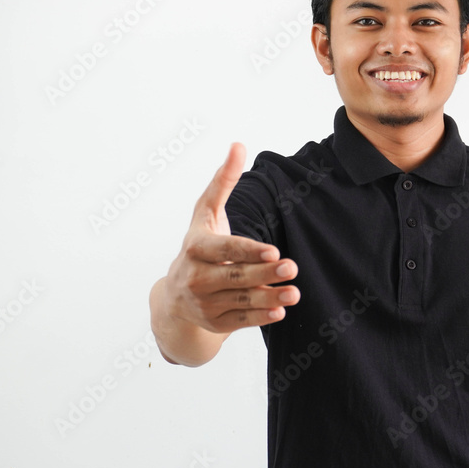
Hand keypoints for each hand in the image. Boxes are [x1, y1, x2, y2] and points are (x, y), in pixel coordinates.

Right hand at [161, 142, 299, 334]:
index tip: (273, 251)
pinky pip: (240, 321)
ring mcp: (205, 302)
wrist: (174, 297)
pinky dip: (260, 318)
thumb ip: (223, 181)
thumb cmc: (199, 245)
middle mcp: (196, 277)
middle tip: (291, 267)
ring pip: (241, 300)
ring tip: (294, 293)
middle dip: (264, 273)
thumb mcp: (205, 213)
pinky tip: (280, 311)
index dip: (248, 251)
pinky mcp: (215, 322)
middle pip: (235, 275)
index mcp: (195, 247)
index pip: (225, 249)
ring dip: (268, 298)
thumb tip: (238, 145)